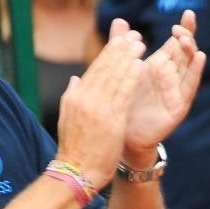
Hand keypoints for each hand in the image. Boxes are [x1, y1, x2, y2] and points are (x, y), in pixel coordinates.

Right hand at [57, 19, 143, 188]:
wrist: (76, 173)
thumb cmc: (75, 149)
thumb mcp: (67, 118)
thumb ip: (72, 97)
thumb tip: (76, 79)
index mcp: (74, 97)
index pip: (94, 69)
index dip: (109, 53)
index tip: (120, 40)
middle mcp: (85, 99)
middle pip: (105, 68)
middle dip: (120, 49)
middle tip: (134, 35)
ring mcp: (98, 108)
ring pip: (115, 77)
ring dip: (129, 58)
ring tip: (140, 44)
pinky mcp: (112, 119)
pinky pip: (124, 93)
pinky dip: (132, 77)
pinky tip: (141, 65)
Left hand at [123, 9, 205, 163]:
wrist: (122, 134)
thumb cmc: (125, 102)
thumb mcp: (122, 69)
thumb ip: (121, 45)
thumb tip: (119, 20)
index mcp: (161, 65)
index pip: (178, 43)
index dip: (185, 28)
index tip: (188, 13)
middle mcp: (173, 76)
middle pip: (187, 51)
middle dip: (187, 36)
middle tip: (179, 27)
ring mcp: (178, 90)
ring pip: (190, 66)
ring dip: (191, 51)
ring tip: (186, 39)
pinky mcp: (179, 105)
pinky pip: (190, 87)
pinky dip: (196, 72)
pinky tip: (200, 58)